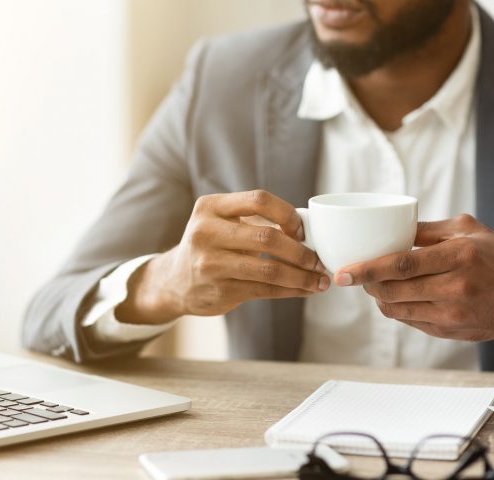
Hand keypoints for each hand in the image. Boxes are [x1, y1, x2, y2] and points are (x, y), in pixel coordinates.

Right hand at [116, 190, 328, 324]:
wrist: (174, 281)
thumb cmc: (211, 245)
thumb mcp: (222, 222)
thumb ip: (256, 219)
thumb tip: (310, 229)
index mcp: (211, 207)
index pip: (259, 200)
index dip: (287, 213)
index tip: (302, 229)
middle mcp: (206, 233)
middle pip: (267, 237)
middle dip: (301, 251)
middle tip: (319, 260)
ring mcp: (211, 264)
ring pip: (269, 269)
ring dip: (301, 276)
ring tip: (320, 279)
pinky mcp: (220, 290)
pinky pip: (266, 290)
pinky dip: (292, 290)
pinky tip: (306, 289)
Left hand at [333, 214, 493, 348]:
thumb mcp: (469, 230)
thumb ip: (428, 229)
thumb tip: (390, 228)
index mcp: (459, 257)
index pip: (401, 265)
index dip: (367, 270)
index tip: (342, 272)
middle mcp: (456, 289)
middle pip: (392, 291)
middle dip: (366, 284)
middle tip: (353, 274)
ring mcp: (452, 316)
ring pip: (397, 310)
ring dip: (378, 297)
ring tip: (373, 283)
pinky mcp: (450, 333)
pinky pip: (410, 321)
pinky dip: (396, 308)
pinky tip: (396, 295)